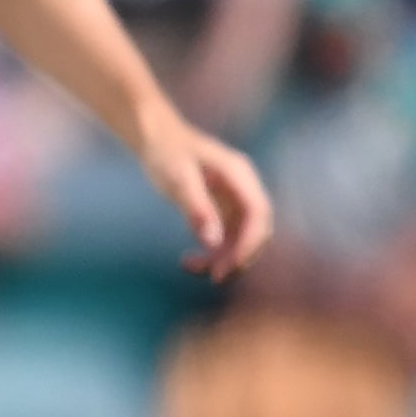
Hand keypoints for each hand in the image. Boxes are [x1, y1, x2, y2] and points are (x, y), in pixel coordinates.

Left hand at [141, 113, 273, 282]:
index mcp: (239, 174)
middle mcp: (243, 188)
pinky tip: (188, 261)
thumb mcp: (178, 179)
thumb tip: (213, 243)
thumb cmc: (166, 153)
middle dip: (238, 257)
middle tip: (212, 277)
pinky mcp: (223, 210)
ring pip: (241, 239)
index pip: (259, 214)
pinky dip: (211, 254)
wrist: (156, 139)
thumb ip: (197, 209)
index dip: (250, 243)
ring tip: (191, 268)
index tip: (229, 267)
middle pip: (256, 231)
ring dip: (223, 259)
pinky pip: (226, 239)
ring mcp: (235, 200)